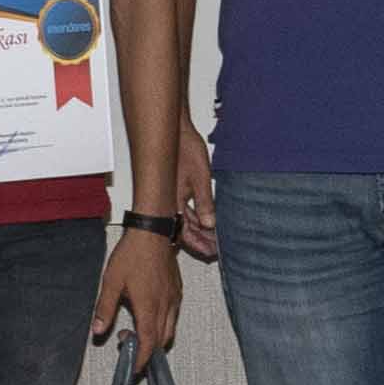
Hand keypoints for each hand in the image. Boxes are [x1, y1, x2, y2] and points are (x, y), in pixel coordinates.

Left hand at [96, 224, 183, 356]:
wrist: (152, 231)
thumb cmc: (132, 254)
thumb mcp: (111, 282)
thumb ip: (104, 309)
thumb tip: (98, 330)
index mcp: (149, 307)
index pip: (148, 343)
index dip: (141, 359)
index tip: (134, 367)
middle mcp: (165, 305)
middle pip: (161, 340)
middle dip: (147, 351)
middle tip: (128, 347)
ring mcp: (174, 298)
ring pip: (169, 329)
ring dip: (155, 338)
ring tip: (136, 331)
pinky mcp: (177, 290)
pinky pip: (173, 315)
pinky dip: (162, 324)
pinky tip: (148, 314)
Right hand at [177, 132, 220, 266]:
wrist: (175, 131)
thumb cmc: (184, 150)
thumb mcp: (200, 178)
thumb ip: (205, 202)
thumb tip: (210, 223)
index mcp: (173, 203)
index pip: (185, 233)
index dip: (199, 245)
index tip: (211, 253)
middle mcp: (169, 202)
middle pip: (184, 230)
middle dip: (200, 242)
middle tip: (214, 250)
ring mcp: (171, 196)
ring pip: (184, 221)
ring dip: (198, 231)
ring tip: (213, 239)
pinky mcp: (175, 189)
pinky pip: (185, 210)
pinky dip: (196, 218)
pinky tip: (205, 221)